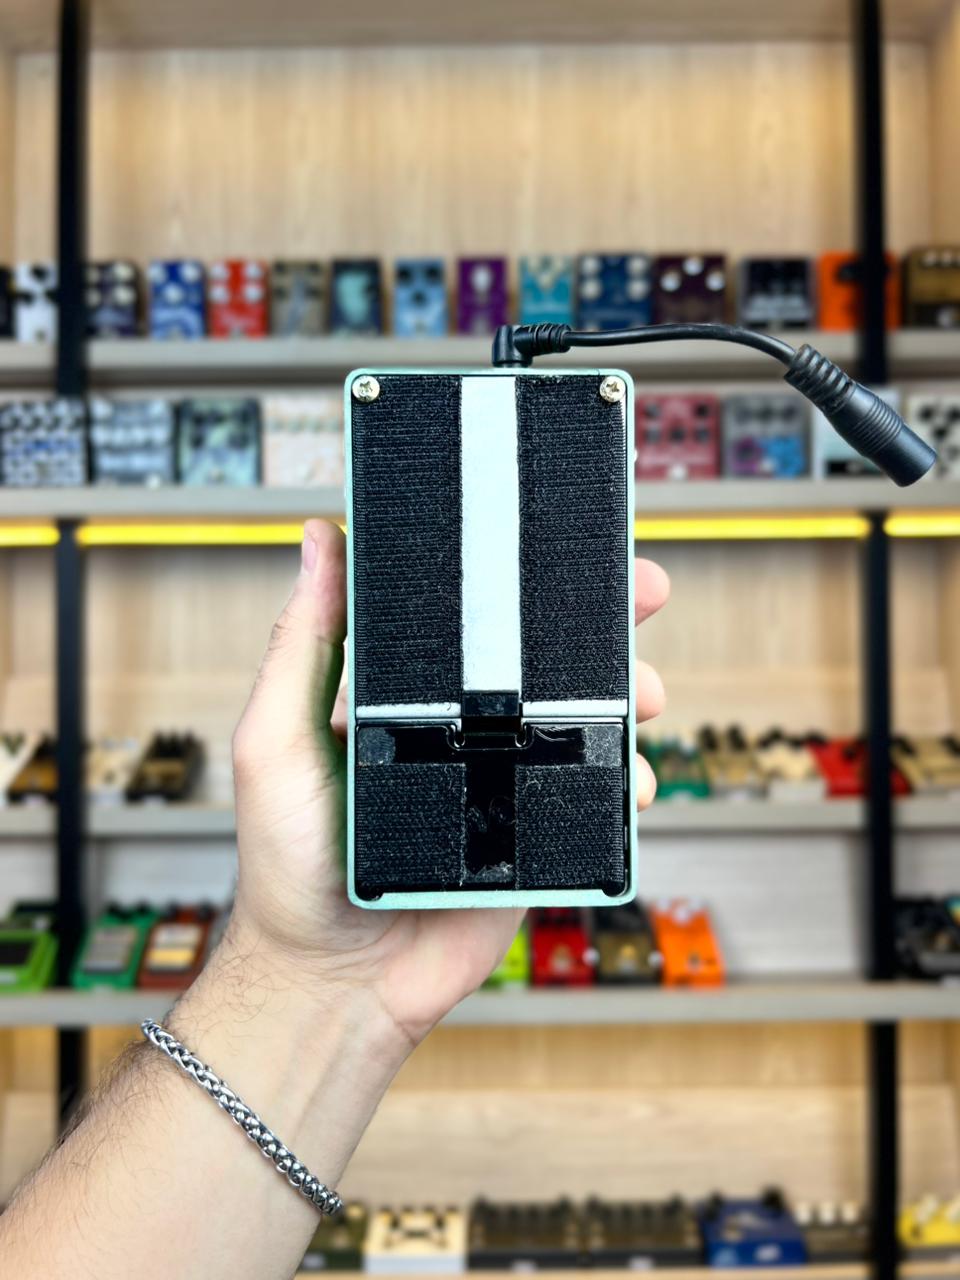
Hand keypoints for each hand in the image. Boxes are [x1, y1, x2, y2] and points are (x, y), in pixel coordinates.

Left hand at [227, 519, 668, 1047]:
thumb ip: (303, 643)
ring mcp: (502, 784)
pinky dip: (628, 780)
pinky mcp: (533, 838)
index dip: (518, 578)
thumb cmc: (288, 865)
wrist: (333, 979)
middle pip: (545, 661)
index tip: (556, 537)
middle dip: (601, 623)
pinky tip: (631, 773)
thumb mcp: (277, 738)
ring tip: (644, 689)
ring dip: (629, 693)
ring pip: (585, 722)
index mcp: (404, 697)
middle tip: (640, 592)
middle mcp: (461, 732)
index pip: (471, 621)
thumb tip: (321, 543)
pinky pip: (594, 799)